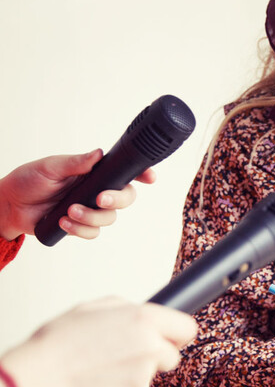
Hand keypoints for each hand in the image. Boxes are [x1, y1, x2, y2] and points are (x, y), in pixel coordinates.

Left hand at [0, 151, 155, 240]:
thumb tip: (98, 153)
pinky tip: (63, 221)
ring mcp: (89, 208)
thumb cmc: (28, 180)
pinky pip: (92, 233)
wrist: (10, 206)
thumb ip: (75, 163)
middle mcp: (95, 189)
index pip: (122, 171)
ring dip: (90, 217)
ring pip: (109, 218)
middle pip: (125, 197)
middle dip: (117, 200)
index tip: (149, 178)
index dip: (140, 174)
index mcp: (93, 172)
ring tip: (68, 211)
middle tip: (99, 199)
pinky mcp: (79, 225)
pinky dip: (79, 229)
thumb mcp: (51, 167)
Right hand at [1, 298, 197, 386]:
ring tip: (103, 366)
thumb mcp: (92, 308)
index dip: (178, 333)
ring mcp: (142, 376)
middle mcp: (149, 347)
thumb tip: (137, 313)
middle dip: (157, 355)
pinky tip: (98, 382)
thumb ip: (125, 308)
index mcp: (143, 320)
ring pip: (151, 375)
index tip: (172, 337)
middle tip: (128, 354)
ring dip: (135, 372)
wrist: (41, 379)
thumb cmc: (60, 343)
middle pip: (173, 355)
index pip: (187, 328)